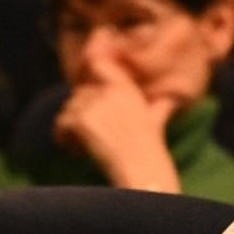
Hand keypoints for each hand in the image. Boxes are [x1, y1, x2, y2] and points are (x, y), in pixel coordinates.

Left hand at [53, 55, 180, 191]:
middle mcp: (109, 92)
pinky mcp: (81, 121)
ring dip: (71, 126)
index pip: (99, 64)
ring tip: (82, 143)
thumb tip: (172, 99)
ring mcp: (94, 105)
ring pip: (68, 108)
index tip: (87, 92)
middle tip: (88, 133)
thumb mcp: (158, 119)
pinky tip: (74, 149)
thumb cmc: (151, 149)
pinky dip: (63, 138)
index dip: (89, 75)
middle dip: (81, 112)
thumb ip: (161, 105)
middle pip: (80, 93)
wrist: (142, 169)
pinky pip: (61, 124)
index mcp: (126, 88)